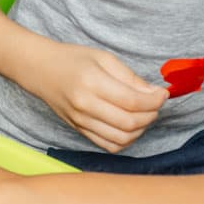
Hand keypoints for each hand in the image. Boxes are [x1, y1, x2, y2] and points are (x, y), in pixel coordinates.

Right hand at [25, 42, 166, 152]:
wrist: (40, 70)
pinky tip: (129, 127)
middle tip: (155, 104)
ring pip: (121, 138)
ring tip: (143, 115)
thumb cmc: (72, 59)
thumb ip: (129, 77)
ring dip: (140, 130)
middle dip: (150, 115)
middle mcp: (85, 105)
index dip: (154, 100)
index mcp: (92, 82)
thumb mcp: (103, 58)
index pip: (132, 101)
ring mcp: (81, 121)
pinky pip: (108, 145)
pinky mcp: (79, 130)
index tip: (163, 94)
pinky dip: (125, 140)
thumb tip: (154, 94)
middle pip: (129, 123)